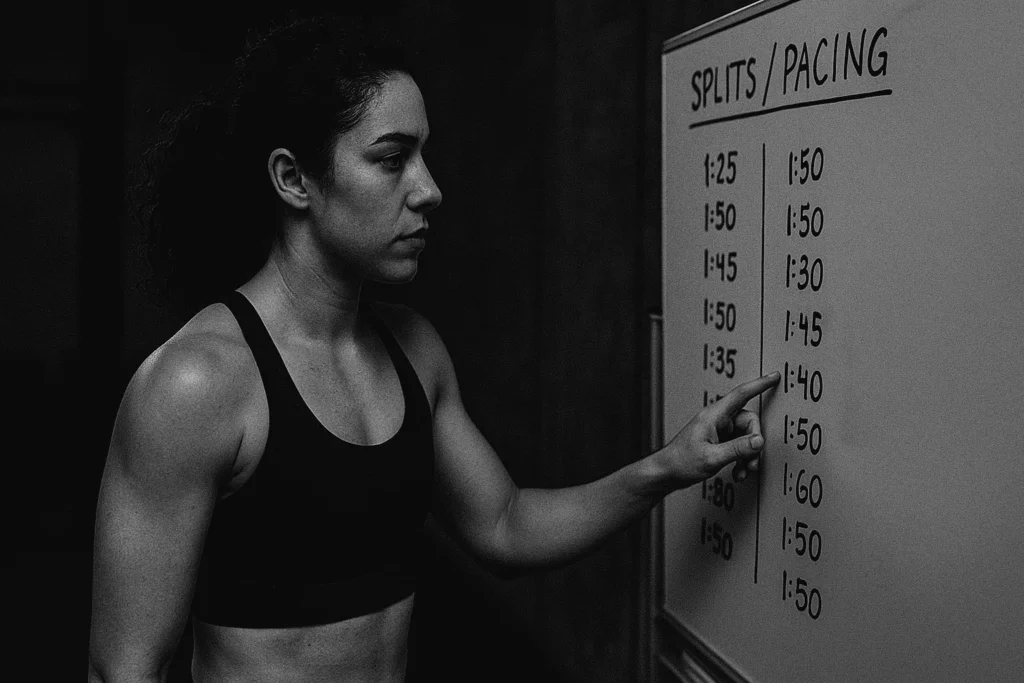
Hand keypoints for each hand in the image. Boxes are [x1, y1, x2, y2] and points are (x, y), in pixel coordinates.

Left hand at [660, 371, 780, 487]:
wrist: (666, 473)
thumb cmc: (681, 462)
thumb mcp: (712, 457)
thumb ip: (737, 449)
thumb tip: (759, 441)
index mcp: (714, 416)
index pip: (741, 394)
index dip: (759, 384)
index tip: (774, 377)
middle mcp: (718, 420)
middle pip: (749, 423)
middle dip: (754, 444)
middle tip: (751, 463)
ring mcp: (719, 430)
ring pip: (746, 437)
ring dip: (748, 456)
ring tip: (743, 471)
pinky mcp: (719, 441)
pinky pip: (739, 446)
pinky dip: (741, 459)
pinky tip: (737, 472)